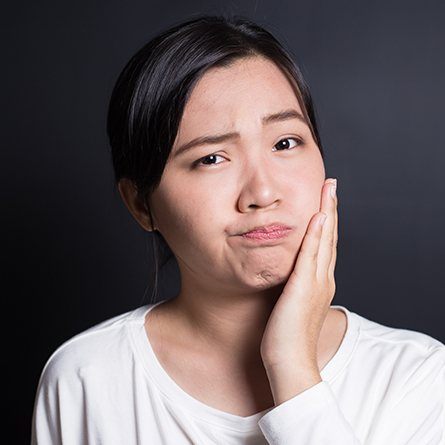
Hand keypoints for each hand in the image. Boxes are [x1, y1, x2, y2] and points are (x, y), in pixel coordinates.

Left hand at [260, 178, 337, 370]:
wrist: (290, 363)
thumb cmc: (286, 338)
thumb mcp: (291, 306)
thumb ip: (293, 288)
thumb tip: (286, 276)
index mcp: (319, 283)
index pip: (324, 245)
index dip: (326, 221)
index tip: (324, 201)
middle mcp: (322, 280)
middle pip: (328, 237)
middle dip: (330, 209)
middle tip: (331, 186)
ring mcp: (315, 283)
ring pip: (324, 241)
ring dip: (327, 213)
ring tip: (328, 190)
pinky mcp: (304, 288)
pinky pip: (310, 256)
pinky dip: (316, 235)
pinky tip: (317, 217)